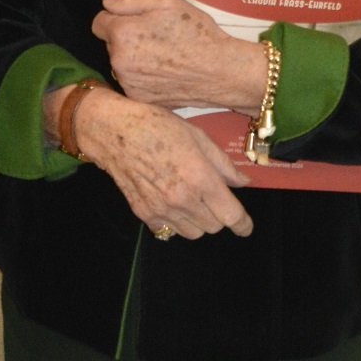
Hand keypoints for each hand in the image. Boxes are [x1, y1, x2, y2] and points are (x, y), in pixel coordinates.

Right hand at [67, 89, 252, 239]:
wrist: (115, 132)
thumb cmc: (157, 127)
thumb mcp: (198, 137)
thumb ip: (223, 165)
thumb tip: (243, 182)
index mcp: (200, 178)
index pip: (231, 215)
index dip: (243, 225)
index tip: (245, 227)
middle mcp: (182, 199)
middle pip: (214, 227)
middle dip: (218, 215)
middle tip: (211, 197)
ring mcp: (162, 209)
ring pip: (193, 233)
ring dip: (198, 221)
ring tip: (191, 198)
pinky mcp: (145, 213)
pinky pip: (169, 230)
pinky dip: (175, 221)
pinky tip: (171, 201)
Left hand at [92, 0, 266, 112]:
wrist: (219, 71)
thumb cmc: (196, 33)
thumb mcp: (167, 2)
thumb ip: (131, 0)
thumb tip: (107, 3)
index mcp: (122, 34)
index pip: (99, 23)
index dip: (117, 18)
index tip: (138, 21)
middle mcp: (118, 62)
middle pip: (110, 45)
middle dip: (126, 38)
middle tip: (157, 37)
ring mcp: (128, 83)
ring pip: (120, 64)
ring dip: (133, 58)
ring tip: (163, 56)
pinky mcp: (139, 99)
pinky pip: (131, 82)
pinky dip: (142, 77)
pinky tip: (164, 72)